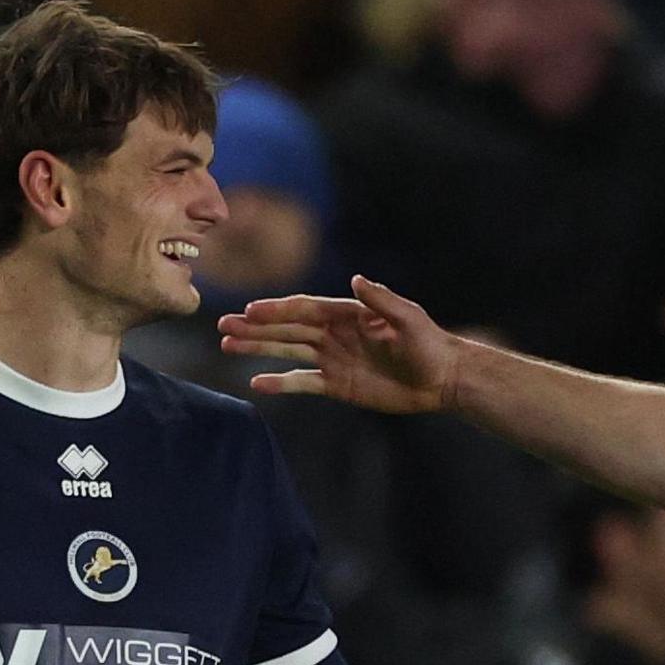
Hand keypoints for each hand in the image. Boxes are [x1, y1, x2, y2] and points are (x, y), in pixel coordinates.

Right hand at [216, 276, 461, 413]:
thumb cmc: (428, 343)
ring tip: (228, 345)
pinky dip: (280, 383)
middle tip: (223, 325)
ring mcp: (333, 359)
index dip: (276, 309)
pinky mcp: (337, 385)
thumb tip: (356, 279)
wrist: (440, 378)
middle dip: (255, 326)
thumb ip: (381, 300)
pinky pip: (302, 383)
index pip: (304, 309)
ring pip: (287, 351)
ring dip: (258, 348)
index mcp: (347, 314)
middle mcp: (334, 334)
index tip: (249, 310)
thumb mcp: (409, 318)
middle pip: (287, 328)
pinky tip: (256, 383)